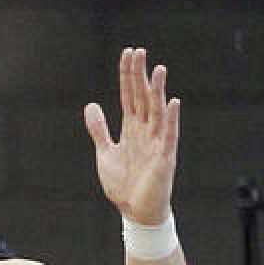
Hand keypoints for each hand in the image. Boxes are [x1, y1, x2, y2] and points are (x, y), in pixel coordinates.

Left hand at [84, 47, 179, 225]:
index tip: (128, 54)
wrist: (135, 212)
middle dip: (140, 75)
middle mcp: (145, 131)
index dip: (128, 76)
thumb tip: (91, 105)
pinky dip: (170, 119)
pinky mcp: (164, 158)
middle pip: (143, 97)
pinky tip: (172, 102)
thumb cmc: (124, 184)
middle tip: (139, 52)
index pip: (130, 96)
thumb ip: (99, 130)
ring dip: (157, 91)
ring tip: (158, 70)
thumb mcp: (105, 152)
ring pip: (157, 112)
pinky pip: (168, 135)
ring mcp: (156, 143)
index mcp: (131, 129)